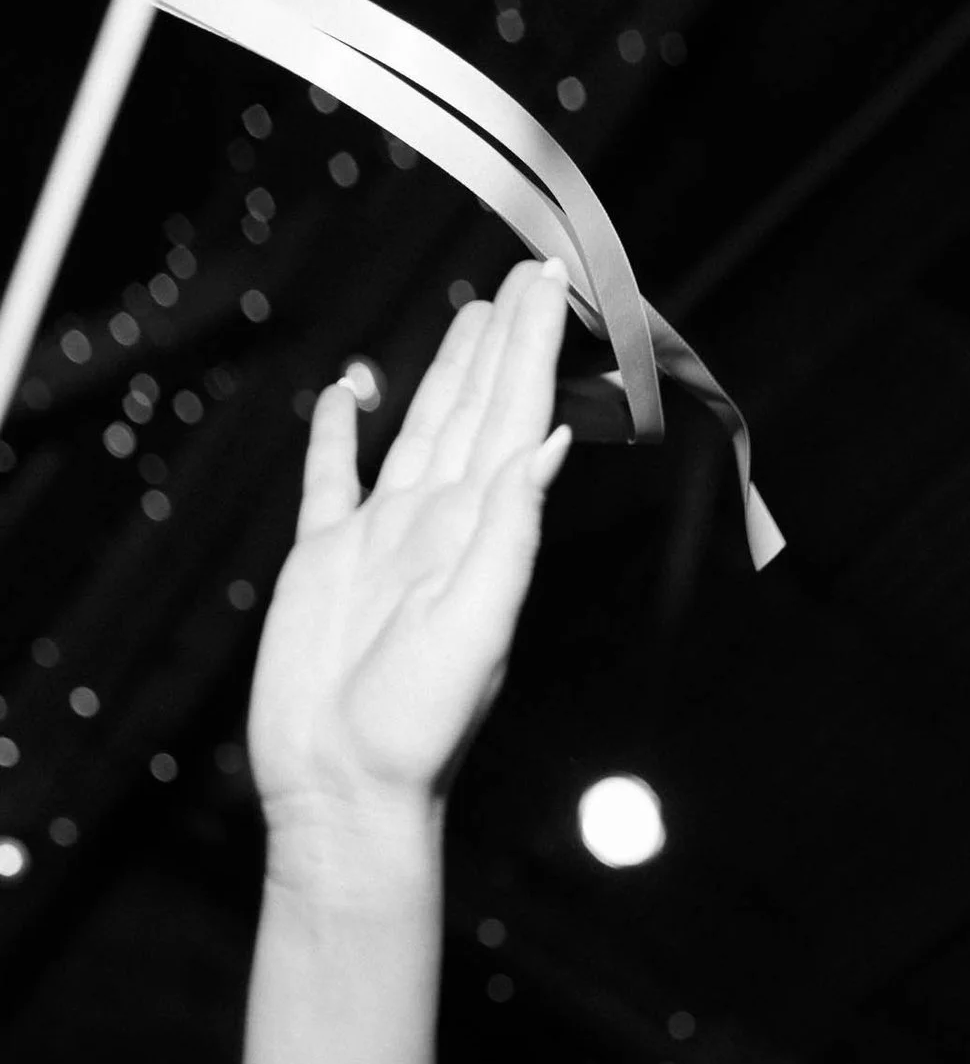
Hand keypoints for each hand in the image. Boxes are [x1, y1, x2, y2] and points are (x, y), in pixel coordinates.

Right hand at [248, 261, 572, 838]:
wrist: (345, 789)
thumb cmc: (416, 727)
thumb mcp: (477, 625)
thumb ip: (511, 532)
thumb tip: (550, 443)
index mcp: (480, 537)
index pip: (514, 421)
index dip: (533, 352)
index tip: (553, 285)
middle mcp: (437, 528)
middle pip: (475, 412)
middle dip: (504, 343)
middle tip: (528, 274)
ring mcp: (379, 541)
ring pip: (418, 431)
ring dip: (446, 374)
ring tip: (471, 313)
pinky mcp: (323, 561)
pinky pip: (331, 480)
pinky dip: (338, 435)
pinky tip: (349, 397)